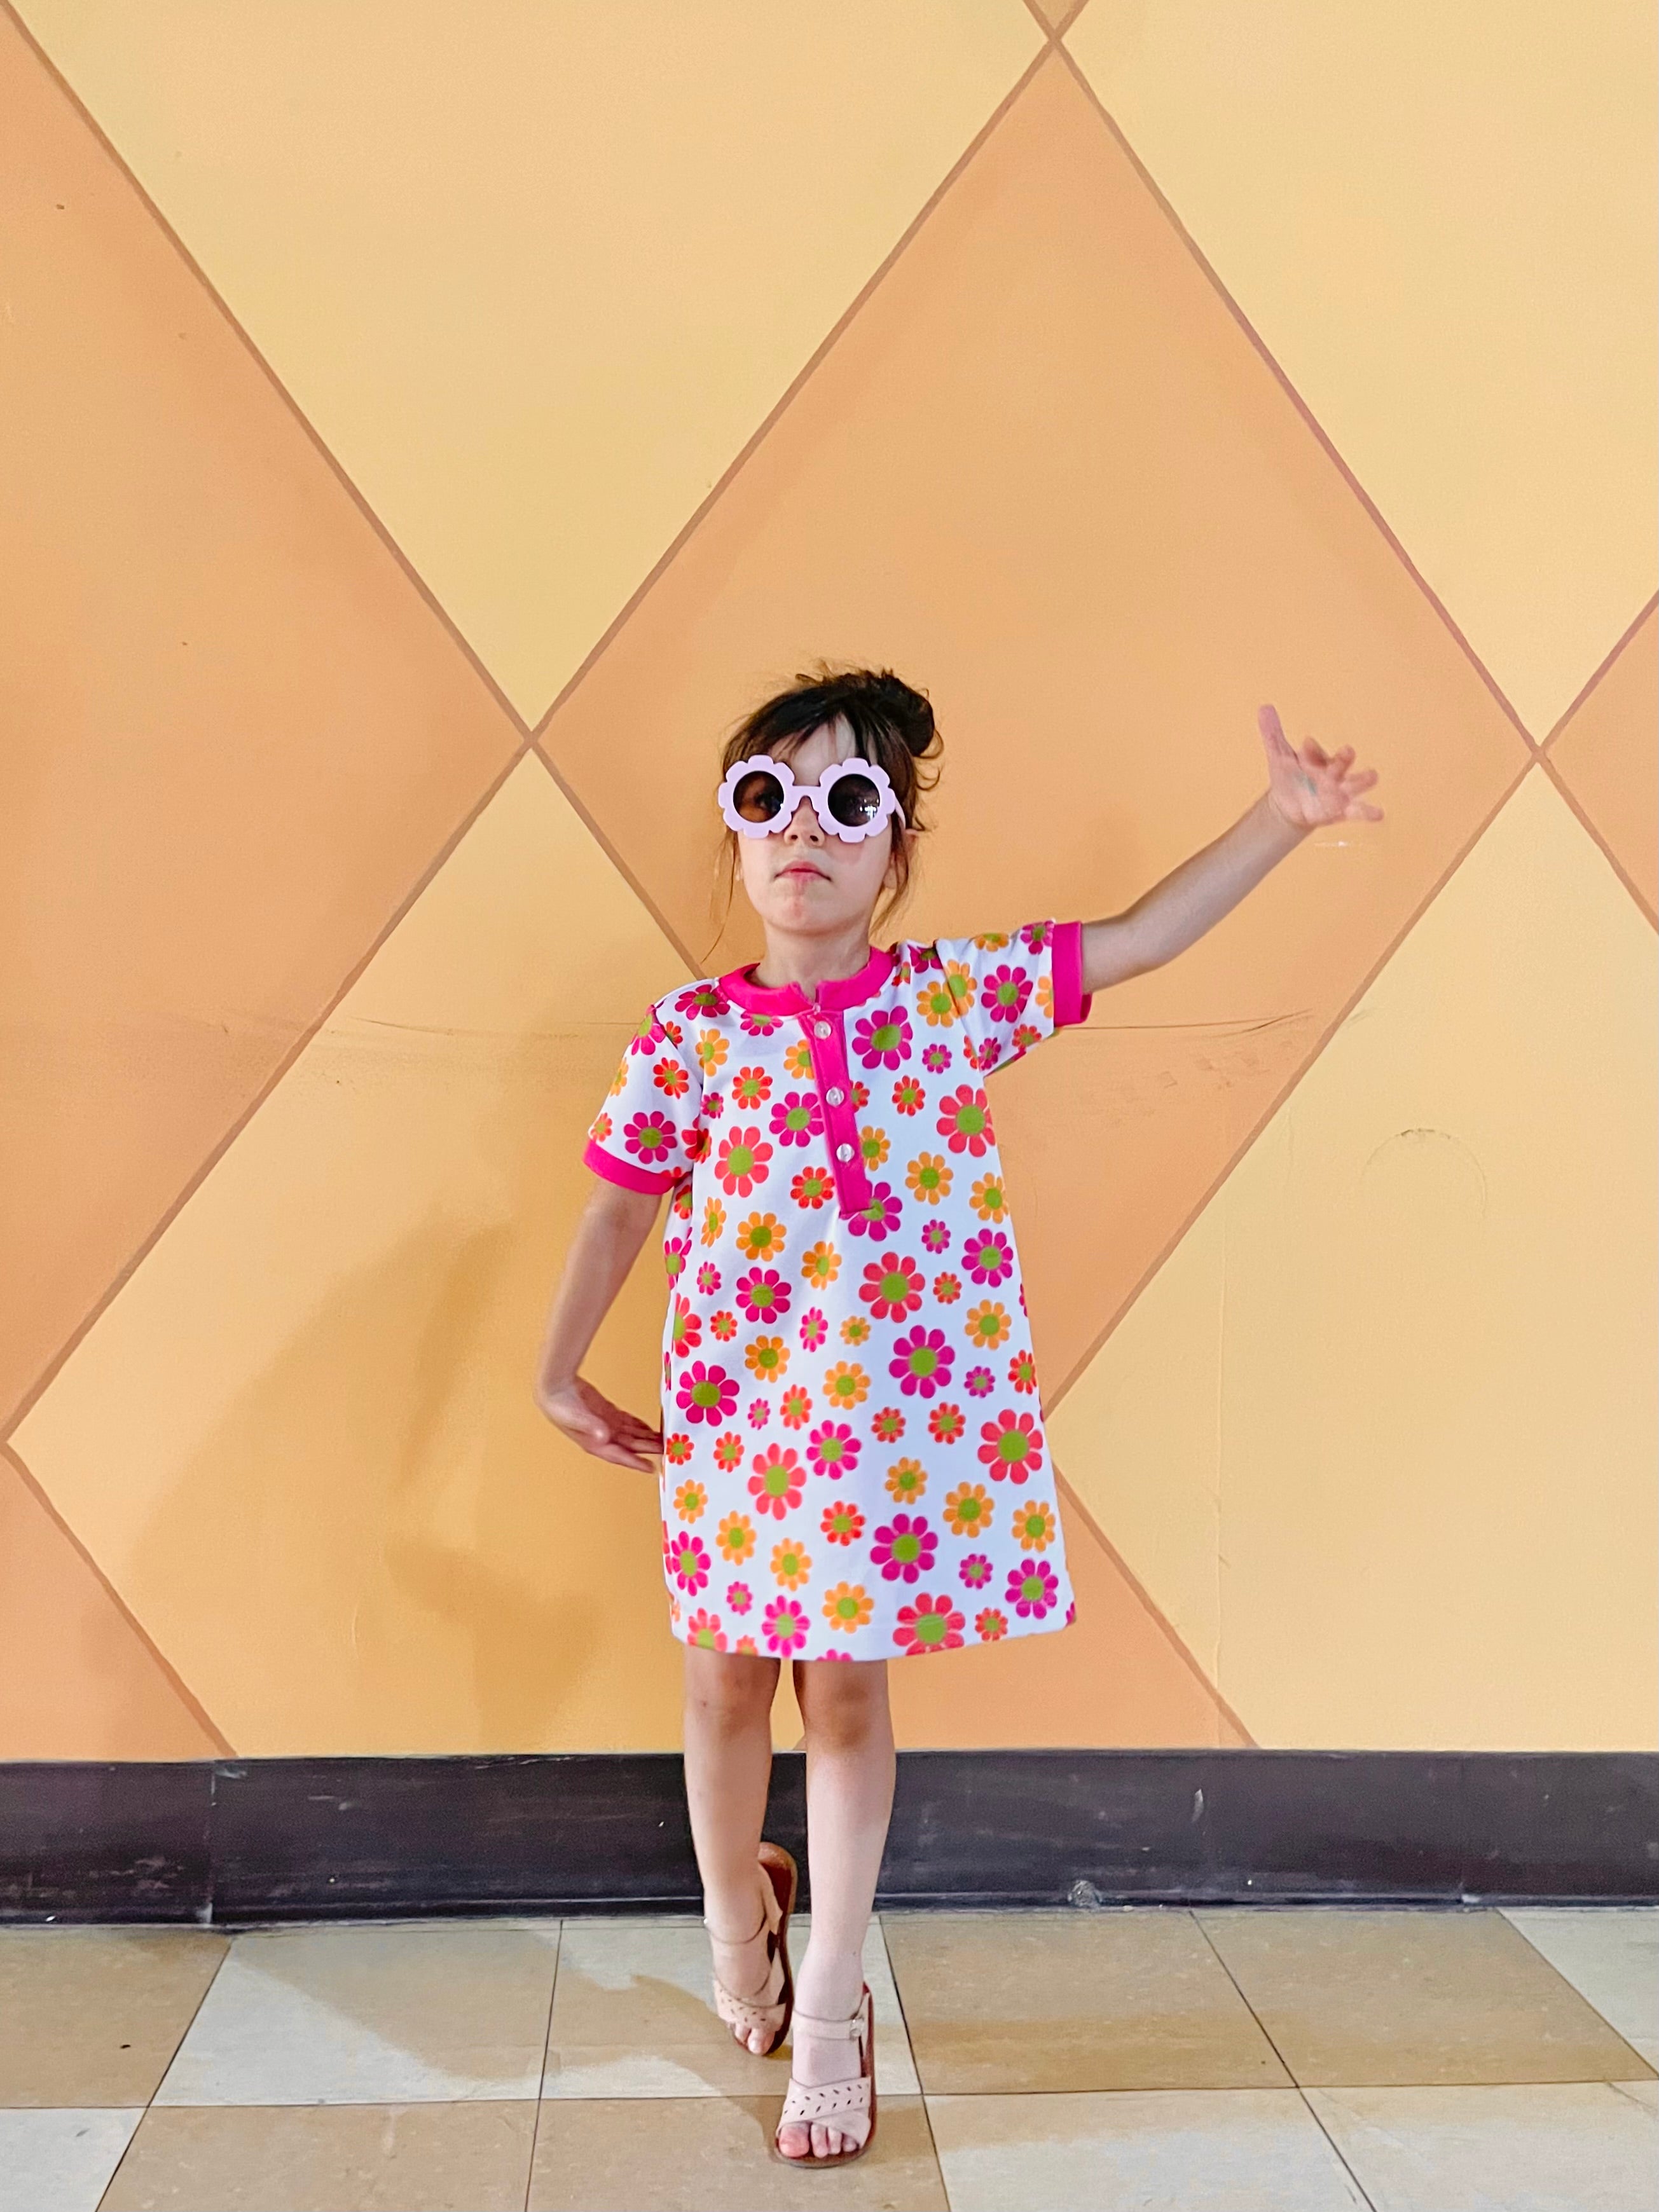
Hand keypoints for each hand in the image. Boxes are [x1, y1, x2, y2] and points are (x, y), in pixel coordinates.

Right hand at [537, 1375, 662, 1471]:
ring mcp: (605, 1424)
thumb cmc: (560, 1406)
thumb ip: (592, 1426)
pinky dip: (639, 1426)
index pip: (620, 1455)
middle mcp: (602, 1437)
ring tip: (664, 1441)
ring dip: (647, 1438)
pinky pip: (628, 1422)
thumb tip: (604, 1436)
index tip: (652, 1468)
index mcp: (595, 1442)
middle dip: (648, 1449)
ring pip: (631, 1435)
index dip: (636, 1462)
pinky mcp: (607, 1412)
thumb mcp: (577, 1417)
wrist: (554, 1388)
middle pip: (631, 1446)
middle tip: (668, 1450)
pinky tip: (650, 1428)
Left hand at [1257, 703, 1383, 832]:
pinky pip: (1358, 811)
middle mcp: (1332, 772)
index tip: (1305, 744)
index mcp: (1317, 758)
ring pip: (1355, 784)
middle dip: (1344, 758)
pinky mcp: (1342, 810)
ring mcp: (1339, 791)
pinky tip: (1379, 814)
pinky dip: (1369, 812)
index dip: (1310, 749)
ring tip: (1373, 776)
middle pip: (1341, 763)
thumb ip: (1272, 734)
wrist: (1288, 806)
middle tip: (1348, 752)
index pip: (1314, 751)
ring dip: (1363, 780)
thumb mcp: (1278, 757)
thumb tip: (1264, 707)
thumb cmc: (1288, 777)